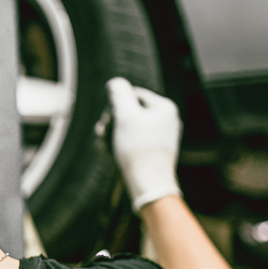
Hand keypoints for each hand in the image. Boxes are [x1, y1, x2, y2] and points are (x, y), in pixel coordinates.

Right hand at [107, 77, 181, 210]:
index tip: (107, 121)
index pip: (132, 94)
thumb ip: (119, 94)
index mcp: (164, 107)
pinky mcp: (154, 152)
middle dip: (111, 122)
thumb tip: (116, 83)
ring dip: (111, 135)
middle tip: (101, 134)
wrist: (149, 185)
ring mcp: (161, 137)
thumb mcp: (125, 116)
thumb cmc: (138, 151)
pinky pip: (133, 142)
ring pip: (129, 128)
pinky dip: (120, 146)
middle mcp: (166, 120)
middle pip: (130, 111)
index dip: (114, 106)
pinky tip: (109, 154)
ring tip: (104, 147)